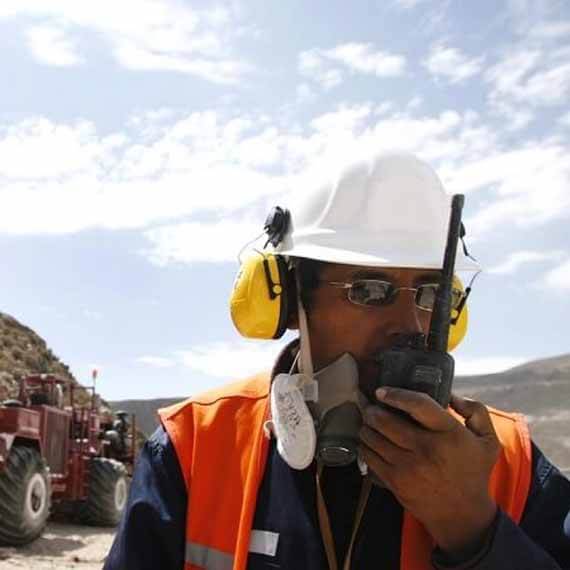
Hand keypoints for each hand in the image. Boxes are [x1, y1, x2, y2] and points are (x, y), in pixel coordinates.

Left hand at [359, 388, 499, 555]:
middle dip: (372, 410)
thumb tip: (450, 394)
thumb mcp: (488, 440)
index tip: (381, 391)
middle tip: (369, 405)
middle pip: (386, 421)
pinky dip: (365, 445)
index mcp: (449, 433)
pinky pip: (370, 457)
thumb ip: (475, 411)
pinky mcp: (395, 481)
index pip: (418, 405)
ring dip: (366, 426)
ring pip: (373, 438)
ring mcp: (408, 466)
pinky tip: (368, 440)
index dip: (396, 394)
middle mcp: (427, 448)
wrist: (462, 515)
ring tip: (368, 421)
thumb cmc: (472, 472)